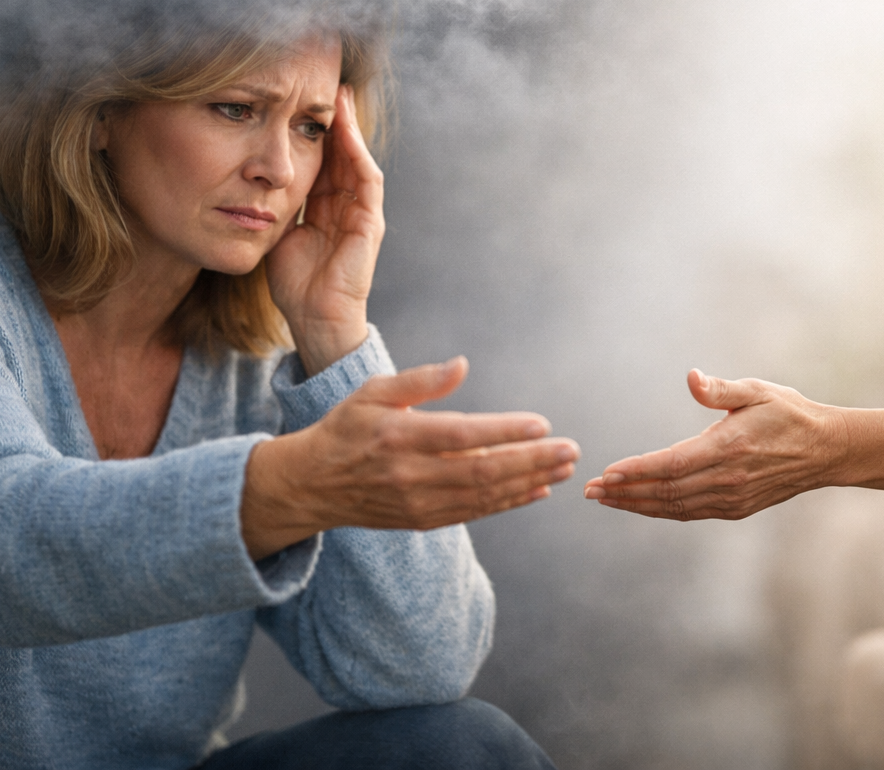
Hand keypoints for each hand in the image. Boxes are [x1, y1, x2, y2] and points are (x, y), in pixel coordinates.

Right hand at [243, 357, 578, 557]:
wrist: (312, 484)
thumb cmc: (347, 427)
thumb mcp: (373, 392)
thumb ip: (419, 380)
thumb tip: (464, 364)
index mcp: (398, 436)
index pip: (461, 435)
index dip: (503, 432)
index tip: (542, 424)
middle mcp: (410, 474)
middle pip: (482, 471)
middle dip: (532, 461)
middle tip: (571, 450)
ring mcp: (418, 502)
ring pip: (484, 495)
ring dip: (529, 482)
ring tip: (565, 467)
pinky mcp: (423, 519)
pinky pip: (474, 512)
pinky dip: (509, 502)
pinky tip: (537, 489)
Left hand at [267, 84, 382, 375]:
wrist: (315, 320)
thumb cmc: (295, 285)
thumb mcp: (277, 234)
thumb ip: (270, 206)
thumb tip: (243, 181)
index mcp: (327, 208)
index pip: (323, 160)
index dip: (314, 131)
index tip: (300, 102)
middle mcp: (348, 206)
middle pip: (343, 152)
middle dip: (336, 120)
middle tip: (326, 84)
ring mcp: (363, 213)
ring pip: (357, 159)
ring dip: (350, 128)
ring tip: (340, 96)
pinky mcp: (370, 223)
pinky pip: (367, 180)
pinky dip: (358, 153)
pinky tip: (346, 131)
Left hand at [582, 369, 846, 519]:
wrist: (827, 450)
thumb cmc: (789, 412)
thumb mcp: (757, 390)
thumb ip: (720, 389)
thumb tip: (691, 377)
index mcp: (729, 448)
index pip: (672, 464)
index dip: (637, 471)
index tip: (606, 473)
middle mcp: (728, 479)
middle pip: (666, 492)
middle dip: (625, 492)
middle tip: (591, 490)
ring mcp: (732, 498)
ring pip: (675, 507)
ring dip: (638, 504)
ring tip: (607, 499)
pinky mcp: (736, 508)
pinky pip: (690, 513)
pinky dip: (661, 511)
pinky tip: (641, 505)